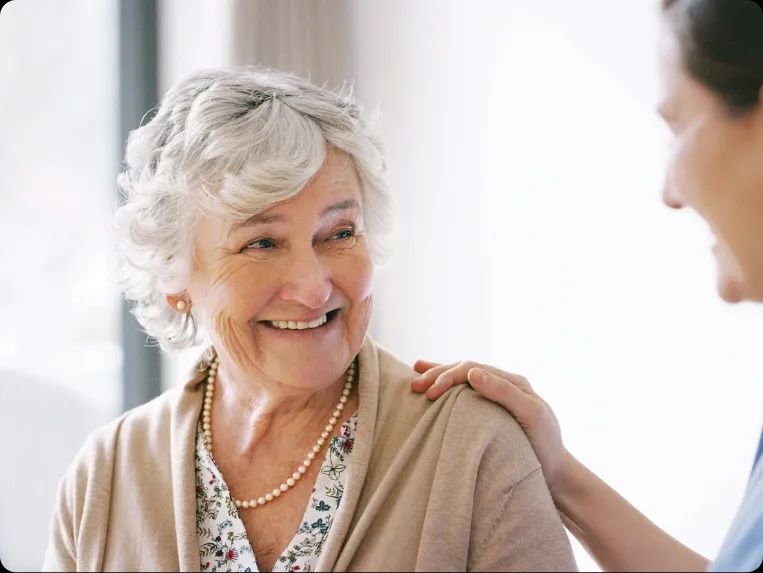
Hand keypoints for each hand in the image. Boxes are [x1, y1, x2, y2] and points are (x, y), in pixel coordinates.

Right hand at [411, 359, 570, 494]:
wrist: (556, 474)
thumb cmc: (545, 446)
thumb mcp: (531, 416)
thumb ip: (504, 392)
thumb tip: (472, 373)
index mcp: (513, 382)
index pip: (472, 368)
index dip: (448, 376)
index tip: (429, 392)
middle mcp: (504, 385)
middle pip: (464, 371)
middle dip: (437, 375)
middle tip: (415, 385)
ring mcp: (497, 398)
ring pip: (462, 380)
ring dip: (439, 377)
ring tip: (415, 377)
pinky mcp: (491, 413)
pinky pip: (465, 395)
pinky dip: (448, 389)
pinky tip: (433, 388)